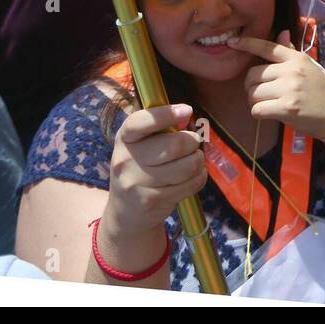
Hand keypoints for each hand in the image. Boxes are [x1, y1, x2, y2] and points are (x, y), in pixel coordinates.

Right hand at [104, 103, 205, 237]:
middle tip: (192, 144)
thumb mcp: (139, 146)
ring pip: (188, 165)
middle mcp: (127, 159)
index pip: (140, 122)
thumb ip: (158, 129)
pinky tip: (191, 177)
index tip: (187, 110)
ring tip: (192, 161)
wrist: (125, 213)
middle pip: (176, 145)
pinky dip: (199, 177)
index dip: (165, 114)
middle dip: (193, 142)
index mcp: (124, 138)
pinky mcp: (153, 200)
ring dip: (198, 160)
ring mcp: (138, 182)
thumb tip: (186, 114)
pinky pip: (192, 183)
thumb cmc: (139, 169)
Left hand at [235, 31, 324, 138]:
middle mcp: (291, 70)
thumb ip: (291, 52)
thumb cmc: (321, 90)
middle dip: (251, 86)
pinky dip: (258, 113)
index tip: (231, 42)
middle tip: (260, 94)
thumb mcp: (309, 67)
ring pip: (253, 93)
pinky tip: (269, 114)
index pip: (267, 47)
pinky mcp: (286, 108)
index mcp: (296, 58)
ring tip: (266, 104)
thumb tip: (282, 33)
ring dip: (254, 101)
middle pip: (253, 74)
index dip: (247, 43)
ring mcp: (289, 89)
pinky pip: (257, 109)